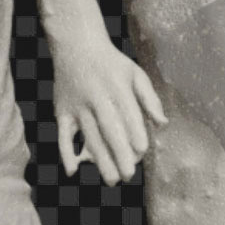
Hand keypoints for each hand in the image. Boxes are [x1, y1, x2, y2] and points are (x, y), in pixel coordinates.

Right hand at [49, 28, 165, 183]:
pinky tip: (72, 171)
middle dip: (118, 154)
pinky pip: (63, 134)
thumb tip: (163, 123)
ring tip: (112, 180)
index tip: (142, 152)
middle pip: (108, 129)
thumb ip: (149, 98)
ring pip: (89, 136)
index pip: (127, 114)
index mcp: (117, 87)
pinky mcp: (62, 111)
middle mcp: (96, 97)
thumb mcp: (135, 73)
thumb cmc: (111, 64)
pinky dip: (65, 152)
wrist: (76, 45)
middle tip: (128, 176)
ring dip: (99, 160)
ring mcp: (77, 105)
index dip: (135, 133)